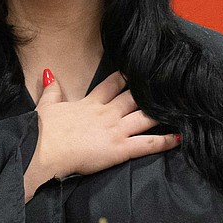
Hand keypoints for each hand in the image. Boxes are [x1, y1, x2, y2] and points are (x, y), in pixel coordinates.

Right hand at [23, 71, 179, 199]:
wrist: (43, 150)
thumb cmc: (42, 131)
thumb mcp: (46, 106)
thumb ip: (52, 90)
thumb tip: (49, 74)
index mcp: (89, 104)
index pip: (112, 85)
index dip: (126, 77)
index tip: (137, 71)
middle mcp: (106, 113)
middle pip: (134, 98)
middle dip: (150, 93)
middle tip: (167, 86)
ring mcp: (115, 130)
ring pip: (145, 117)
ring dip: (162, 113)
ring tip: (179, 109)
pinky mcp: (120, 148)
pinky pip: (147, 144)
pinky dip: (165, 141)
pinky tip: (179, 137)